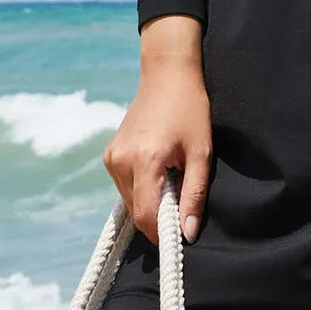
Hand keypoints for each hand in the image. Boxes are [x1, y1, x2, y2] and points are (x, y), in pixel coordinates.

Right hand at [103, 15, 212, 244]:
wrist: (167, 75)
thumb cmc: (190, 110)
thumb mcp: (201, 153)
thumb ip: (194, 195)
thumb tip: (188, 234)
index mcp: (144, 161)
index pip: (147, 216)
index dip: (164, 233)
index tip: (182, 232)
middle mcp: (120, 161)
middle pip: (137, 212)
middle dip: (160, 214)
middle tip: (182, 192)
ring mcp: (111, 158)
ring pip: (130, 202)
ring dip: (151, 201)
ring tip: (171, 174)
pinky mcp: (109, 155)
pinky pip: (124, 187)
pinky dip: (142, 188)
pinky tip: (158, 168)